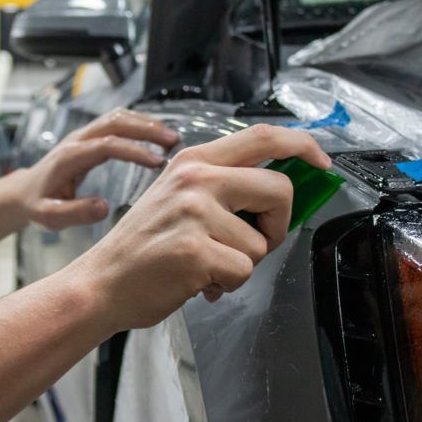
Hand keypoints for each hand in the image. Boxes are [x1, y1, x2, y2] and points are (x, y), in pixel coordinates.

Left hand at [12, 108, 178, 230]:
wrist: (23, 192)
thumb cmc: (37, 205)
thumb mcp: (49, 217)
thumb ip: (75, 213)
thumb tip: (104, 207)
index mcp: (69, 157)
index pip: (106, 145)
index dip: (133, 151)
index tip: (157, 162)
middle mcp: (77, 140)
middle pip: (115, 122)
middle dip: (146, 129)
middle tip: (173, 141)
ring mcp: (83, 135)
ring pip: (117, 117)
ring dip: (145, 123)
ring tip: (170, 138)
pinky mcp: (89, 136)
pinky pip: (116, 122)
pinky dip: (138, 124)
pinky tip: (155, 136)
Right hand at [68, 124, 330, 330]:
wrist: (102, 283)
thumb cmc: (143, 248)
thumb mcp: (177, 198)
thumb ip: (224, 189)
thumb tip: (284, 195)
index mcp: (193, 162)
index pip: (263, 135)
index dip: (302, 145)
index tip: (320, 163)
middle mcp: (195, 180)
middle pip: (279, 188)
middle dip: (277, 224)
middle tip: (253, 242)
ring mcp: (194, 213)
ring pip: (261, 242)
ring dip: (242, 264)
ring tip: (207, 266)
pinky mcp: (195, 251)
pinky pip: (243, 271)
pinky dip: (228, 285)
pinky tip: (200, 281)